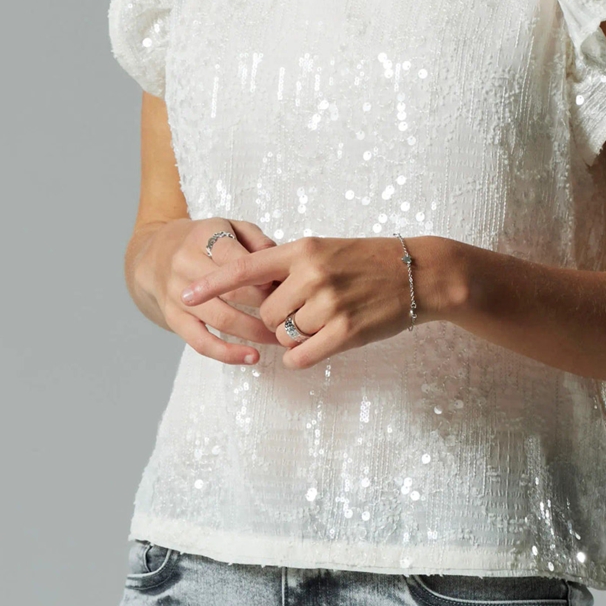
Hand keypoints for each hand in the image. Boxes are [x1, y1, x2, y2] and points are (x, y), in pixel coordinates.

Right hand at [135, 217, 282, 365]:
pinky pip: (201, 342)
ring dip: (255, 332)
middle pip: (232, 291)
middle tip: (291, 314)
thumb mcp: (230, 226)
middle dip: (266, 306)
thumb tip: (279, 263)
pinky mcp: (173, 319)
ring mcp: (178, 294)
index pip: (239, 261)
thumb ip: (257, 240)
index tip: (289, 288)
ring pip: (221, 319)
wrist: (155, 255)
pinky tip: (252, 357)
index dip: (267, 277)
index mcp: (204, 237)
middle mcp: (186, 265)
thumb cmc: (204, 241)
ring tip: (280, 338)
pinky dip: (228, 354)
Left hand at [180, 235, 419, 369]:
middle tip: (303, 313)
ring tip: (323, 322)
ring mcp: (330, 302)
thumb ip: (291, 267)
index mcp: (303, 249)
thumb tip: (256, 291)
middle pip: (266, 312)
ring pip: (285, 334)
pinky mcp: (346, 330)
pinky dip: (302, 356)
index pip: (246, 267)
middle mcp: (312, 273)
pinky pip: (303, 355)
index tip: (186, 293)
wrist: (418, 272)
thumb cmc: (367, 261)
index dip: (214, 283)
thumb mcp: (325, 250)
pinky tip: (318, 346)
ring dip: (296, 336)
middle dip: (277, 320)